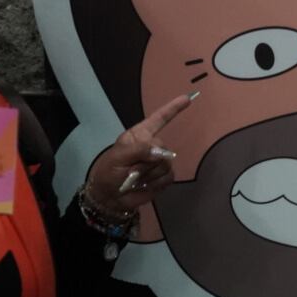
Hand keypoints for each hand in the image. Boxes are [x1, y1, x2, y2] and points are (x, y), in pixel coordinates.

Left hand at [83, 93, 192, 213]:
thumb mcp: (118, 158)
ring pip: (167, 163)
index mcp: (139, 135)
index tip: (187, 98)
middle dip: (147, 161)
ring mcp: (158, 162)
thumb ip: (139, 150)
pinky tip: (145, 185)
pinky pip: (169, 176)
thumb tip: (161, 153)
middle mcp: (151, 146)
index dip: (173, 109)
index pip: (158, 119)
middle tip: (131, 170)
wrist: (110, 198)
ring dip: (150, 174)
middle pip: (163, 146)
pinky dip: (156, 183)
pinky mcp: (163, 177)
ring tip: (136, 179)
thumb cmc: (108, 173)